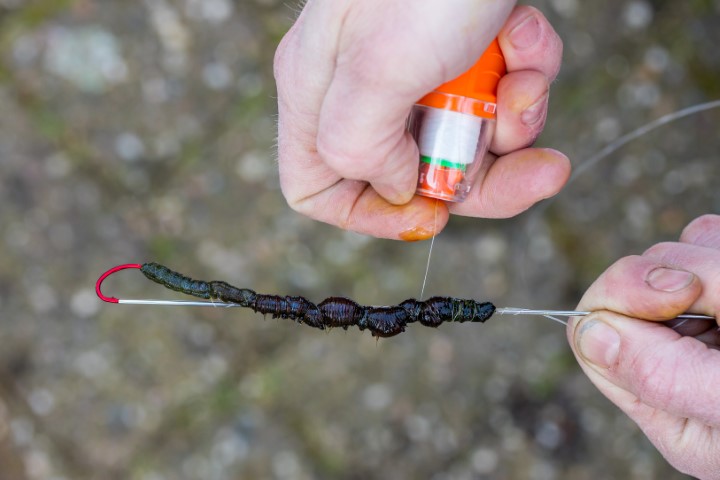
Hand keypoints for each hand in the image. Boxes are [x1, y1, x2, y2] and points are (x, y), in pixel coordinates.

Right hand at [274, 1, 568, 239]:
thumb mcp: (378, 73)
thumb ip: (362, 149)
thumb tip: (398, 186)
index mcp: (317, 96)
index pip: (316, 188)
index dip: (371, 216)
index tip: (431, 214)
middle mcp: (361, 89)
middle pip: (413, 174)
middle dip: (480, 178)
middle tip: (536, 171)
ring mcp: (414, 66)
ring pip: (465, 135)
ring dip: (513, 120)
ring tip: (529, 81)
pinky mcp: (462, 44)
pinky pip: (497, 85)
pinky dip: (527, 70)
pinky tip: (527, 37)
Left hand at [567, 214, 719, 478]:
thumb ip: (659, 375)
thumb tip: (590, 332)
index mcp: (659, 401)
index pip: (591, 332)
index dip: (623, 299)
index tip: (681, 295)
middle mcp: (673, 359)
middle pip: (626, 283)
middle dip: (682, 273)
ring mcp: (701, 319)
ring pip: (671, 253)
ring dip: (714, 260)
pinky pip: (707, 236)